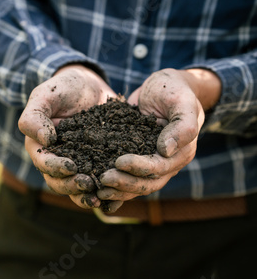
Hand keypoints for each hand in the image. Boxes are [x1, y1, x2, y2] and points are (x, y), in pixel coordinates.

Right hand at [19, 64, 116, 208]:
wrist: (89, 85)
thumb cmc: (63, 87)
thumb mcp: (46, 95)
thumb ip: (36, 116)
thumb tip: (45, 141)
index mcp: (40, 147)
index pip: (44, 163)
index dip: (56, 168)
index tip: (72, 166)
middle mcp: (57, 160)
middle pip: (59, 182)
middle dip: (72, 186)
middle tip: (88, 184)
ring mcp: (78, 164)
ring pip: (77, 188)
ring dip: (86, 196)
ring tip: (100, 197)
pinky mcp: (97, 164)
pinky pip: (98, 184)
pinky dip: (105, 193)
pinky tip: (116, 195)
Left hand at [97, 68, 220, 211]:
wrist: (164, 86)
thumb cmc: (174, 90)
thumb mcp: (182, 102)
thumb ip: (182, 126)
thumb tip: (165, 151)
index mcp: (181, 153)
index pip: (159, 167)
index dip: (139, 167)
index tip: (118, 162)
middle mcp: (167, 163)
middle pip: (147, 183)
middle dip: (124, 183)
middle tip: (102, 179)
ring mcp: (151, 164)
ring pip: (136, 186)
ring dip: (117, 190)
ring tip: (97, 189)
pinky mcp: (136, 160)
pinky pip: (126, 179)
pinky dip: (114, 189)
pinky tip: (96, 192)